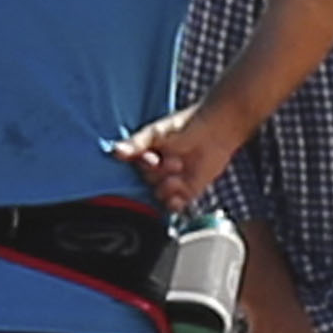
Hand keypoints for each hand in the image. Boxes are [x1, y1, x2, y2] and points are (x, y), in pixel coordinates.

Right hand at [109, 107, 234, 211]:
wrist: (217, 130)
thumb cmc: (186, 125)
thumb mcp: (157, 133)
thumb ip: (137, 144)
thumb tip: (115, 152)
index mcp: (146, 155)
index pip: (136, 169)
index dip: (145, 167)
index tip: (154, 159)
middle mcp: (157, 170)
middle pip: (147, 183)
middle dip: (160, 174)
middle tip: (176, 162)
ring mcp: (172, 182)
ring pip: (159, 196)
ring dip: (168, 188)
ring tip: (181, 171)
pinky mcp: (187, 192)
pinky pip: (174, 206)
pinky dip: (175, 203)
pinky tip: (180, 193)